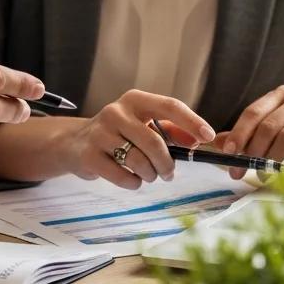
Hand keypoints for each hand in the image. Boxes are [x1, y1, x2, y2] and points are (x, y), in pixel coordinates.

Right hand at [56, 90, 214, 189]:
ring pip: (139, 161)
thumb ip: (171, 131)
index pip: (169, 105)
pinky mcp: (89, 155)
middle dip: (167, 163)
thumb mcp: (143, 125)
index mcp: (134, 100)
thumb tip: (197, 141)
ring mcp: (100, 133)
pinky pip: (123, 176)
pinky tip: (131, 178)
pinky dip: (133, 183)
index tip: (208, 137)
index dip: (191, 122)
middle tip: (169, 173)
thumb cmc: (118, 134)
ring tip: (148, 175)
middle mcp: (116, 112)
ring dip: (150, 174)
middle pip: (154, 141)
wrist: (75, 143)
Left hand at [220, 85, 283, 176]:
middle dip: (252, 151)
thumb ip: (248, 135)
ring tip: (262, 174)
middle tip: (240, 171)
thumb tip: (217, 143)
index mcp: (280, 95)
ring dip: (271, 159)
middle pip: (268, 125)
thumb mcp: (275, 130)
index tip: (227, 152)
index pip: (253, 112)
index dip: (239, 133)